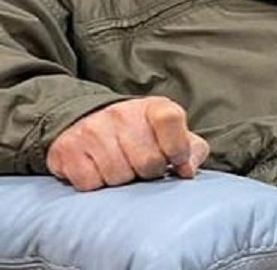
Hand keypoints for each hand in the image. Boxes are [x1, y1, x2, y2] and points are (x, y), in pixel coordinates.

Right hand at [46, 96, 209, 190]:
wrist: (90, 122)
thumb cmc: (142, 136)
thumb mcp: (173, 135)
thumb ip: (192, 151)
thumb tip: (187, 171)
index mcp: (154, 107)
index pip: (170, 119)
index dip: (177, 148)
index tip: (174, 160)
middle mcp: (121, 113)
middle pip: (147, 161)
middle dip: (149, 173)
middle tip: (143, 167)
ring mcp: (92, 129)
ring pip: (118, 176)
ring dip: (123, 180)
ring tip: (122, 167)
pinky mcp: (68, 148)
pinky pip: (90, 183)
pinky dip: (97, 185)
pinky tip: (99, 171)